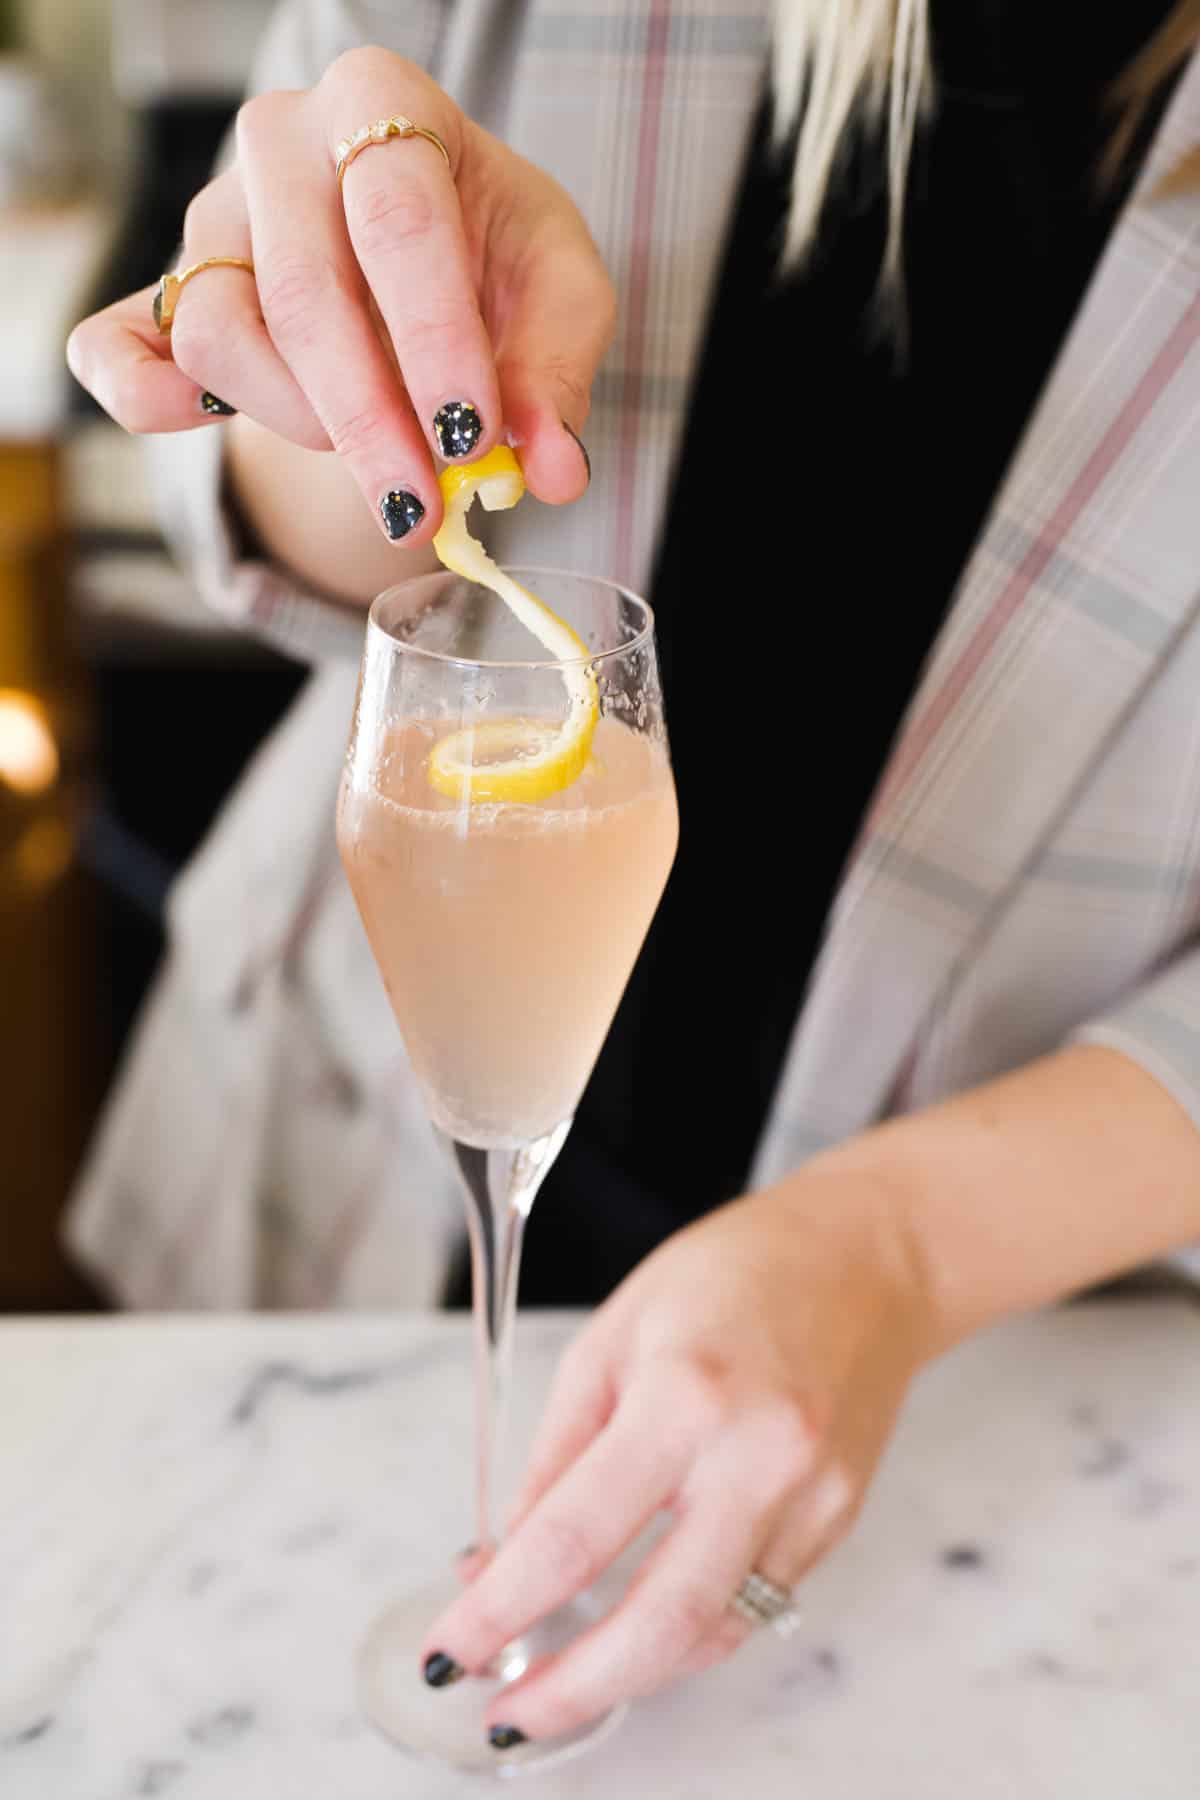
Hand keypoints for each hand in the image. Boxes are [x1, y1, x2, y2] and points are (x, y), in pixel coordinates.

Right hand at [67, 47, 610, 545]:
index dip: (434, 342)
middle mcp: (281, 143)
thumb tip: (550, 471)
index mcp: (384, 102)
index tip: (470, 442)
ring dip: (301, 423)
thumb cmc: (492, 253)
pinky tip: (201, 426)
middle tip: (423, 509)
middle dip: (369, 421)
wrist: (424, 247)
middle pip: (302, 293)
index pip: (398, 220)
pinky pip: (115, 348)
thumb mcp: (559, 291)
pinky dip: (148, 399)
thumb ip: (557, 373)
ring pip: (218, 333)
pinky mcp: (165, 291)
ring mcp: (210, 216)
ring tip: (379, 456)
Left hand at [422, 1168, 932, 1745]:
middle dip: (574, 1689)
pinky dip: (689, 1628)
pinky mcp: (840, 1518)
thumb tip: (503, 1558)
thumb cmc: (730, 1272)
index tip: (448, 1653)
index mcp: (683, 1395)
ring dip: (631, 1672)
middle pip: (659, 1620)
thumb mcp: (613, 1335)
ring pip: (714, 1632)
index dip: (499, 1611)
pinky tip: (642, 1625)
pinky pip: (756, 1603)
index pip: (572, 1537)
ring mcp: (811, 1496)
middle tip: (509, 1714)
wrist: (866, 1255)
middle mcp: (757, 1456)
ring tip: (564, 1679)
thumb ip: (558, 1453)